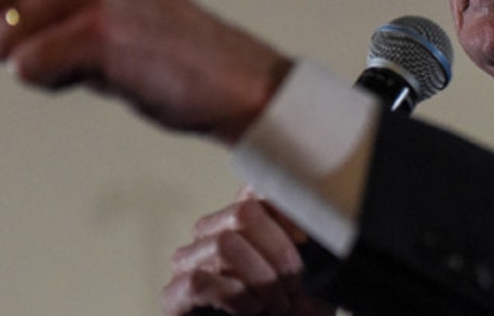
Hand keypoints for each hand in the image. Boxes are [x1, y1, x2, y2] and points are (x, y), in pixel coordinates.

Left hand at [0, 0, 290, 142]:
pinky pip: (26, 68)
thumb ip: (4, 28)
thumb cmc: (146, 48)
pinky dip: (52, 83)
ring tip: (98, 58)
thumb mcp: (70, 31)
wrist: (222, 75)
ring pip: (1, 42)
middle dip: (7, 41)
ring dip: (37, 66)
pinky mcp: (100, 26)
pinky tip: (102, 72)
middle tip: (73, 46)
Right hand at [162, 188, 335, 315]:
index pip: (257, 188)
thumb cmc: (296, 309)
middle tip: (294, 284)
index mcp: (244, 217)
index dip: (287, 210)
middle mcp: (211, 231)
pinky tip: (252, 310)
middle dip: (279, 251)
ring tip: (276, 303)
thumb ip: (313, 234)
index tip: (308, 240)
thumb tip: (319, 203)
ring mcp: (189, 261)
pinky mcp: (174, 295)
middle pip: (244, 213)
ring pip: (224, 244)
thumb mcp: (316, 269)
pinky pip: (201, 279)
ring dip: (260, 278)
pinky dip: (236, 296)